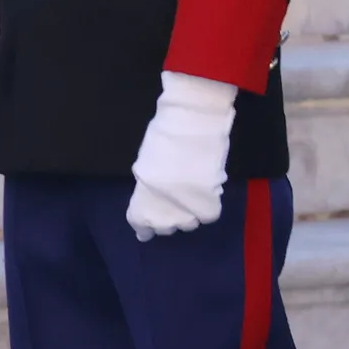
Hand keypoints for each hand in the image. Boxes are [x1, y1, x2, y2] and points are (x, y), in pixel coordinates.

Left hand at [125, 71, 236, 238]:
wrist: (194, 117)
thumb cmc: (166, 131)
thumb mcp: (147, 161)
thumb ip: (149, 184)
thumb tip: (153, 197)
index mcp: (142, 192)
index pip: (139, 221)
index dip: (144, 227)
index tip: (146, 231)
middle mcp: (162, 203)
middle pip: (165, 226)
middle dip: (167, 221)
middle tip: (173, 209)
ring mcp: (186, 202)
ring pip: (187, 224)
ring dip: (188, 215)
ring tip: (191, 201)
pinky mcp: (209, 198)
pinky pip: (208, 216)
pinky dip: (207, 209)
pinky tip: (207, 198)